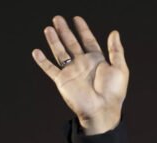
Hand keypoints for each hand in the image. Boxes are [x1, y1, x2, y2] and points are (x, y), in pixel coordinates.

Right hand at [31, 15, 128, 134]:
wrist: (102, 110)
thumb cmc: (113, 93)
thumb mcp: (120, 68)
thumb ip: (116, 50)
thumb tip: (114, 32)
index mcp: (96, 60)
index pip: (88, 40)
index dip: (83, 29)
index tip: (77, 19)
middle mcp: (82, 64)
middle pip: (71, 43)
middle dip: (64, 31)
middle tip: (57, 18)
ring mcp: (71, 72)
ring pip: (60, 52)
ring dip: (54, 40)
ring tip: (48, 28)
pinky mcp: (62, 81)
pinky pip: (50, 68)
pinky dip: (42, 61)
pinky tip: (36, 52)